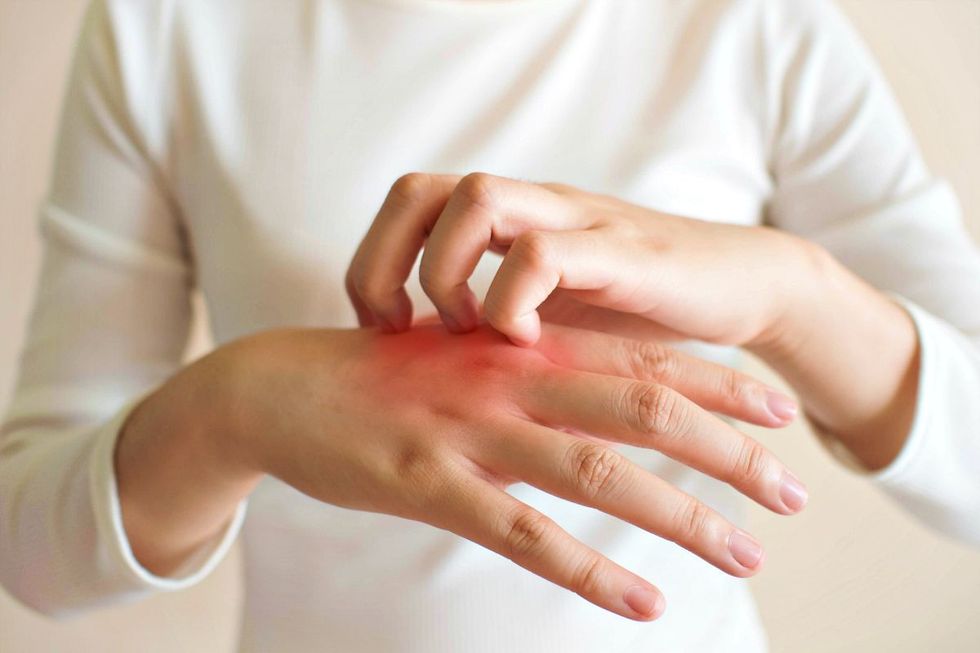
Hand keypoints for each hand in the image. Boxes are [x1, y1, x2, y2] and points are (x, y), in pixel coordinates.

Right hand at [211, 323, 805, 619]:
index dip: (719, 385)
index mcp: (521, 345)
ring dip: (682, 516)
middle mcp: (510, 379)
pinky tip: (644, 603)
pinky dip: (590, 571)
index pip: (641, 357)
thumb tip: (595, 397)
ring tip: (745, 555)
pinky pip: (524, 533)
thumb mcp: (462, 356)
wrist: (279, 387)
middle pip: (644, 410)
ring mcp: (472, 431)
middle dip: (729, 453)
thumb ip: (528, 371)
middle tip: (794, 494)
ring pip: (600, 472)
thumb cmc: (380, 374)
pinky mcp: (431, 482)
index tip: (779, 413)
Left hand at [346, 172, 813, 345]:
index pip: (408, 201)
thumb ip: (490, 326)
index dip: (374, 262)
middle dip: (389, 263)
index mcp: (508, 220)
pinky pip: (544, 253)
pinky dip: (514, 300)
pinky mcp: (622, 251)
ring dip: (449, 273)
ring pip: (476, 200)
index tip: (384, 329)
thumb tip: (417, 366)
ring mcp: (576, 221)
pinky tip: (526, 343)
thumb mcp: (548, 318)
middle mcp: (533, 206)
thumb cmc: (635, 313)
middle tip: (405, 329)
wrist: (740, 288)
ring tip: (471, 332)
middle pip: (422, 189)